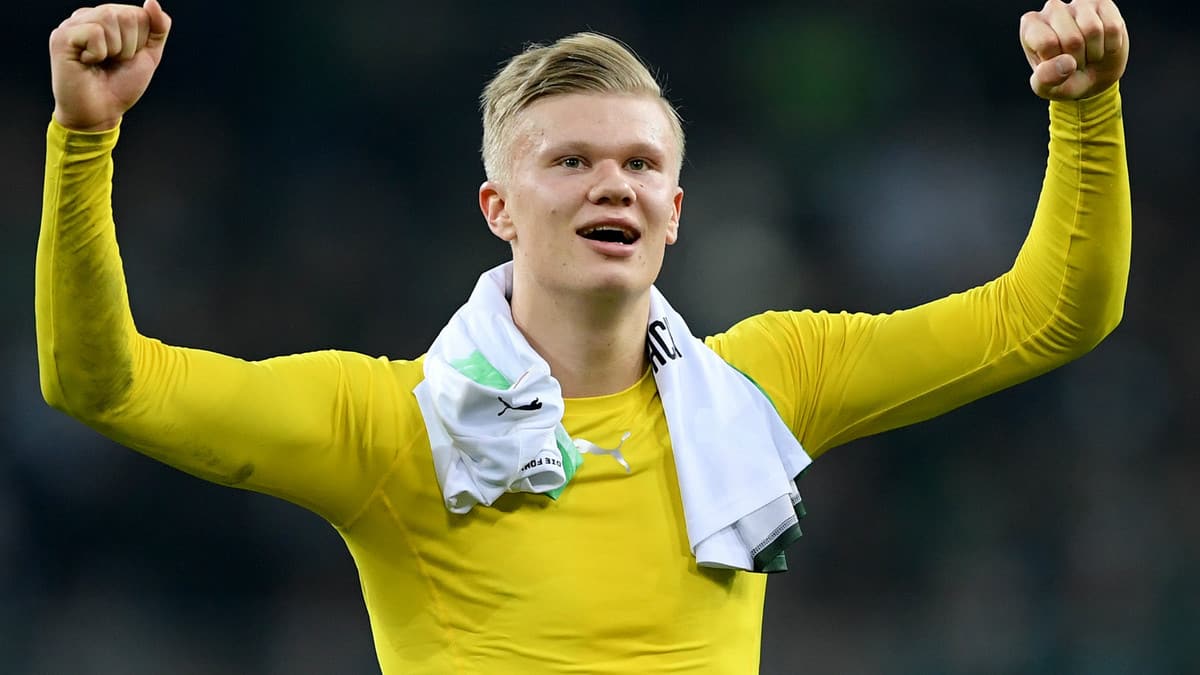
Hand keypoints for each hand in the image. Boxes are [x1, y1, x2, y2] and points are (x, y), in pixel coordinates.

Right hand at [49, 0, 171, 130]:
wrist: (101, 112)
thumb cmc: (121, 85)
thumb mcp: (148, 55)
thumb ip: (157, 28)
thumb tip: (151, 1)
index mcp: (107, 18)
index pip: (140, 14)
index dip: (141, 42)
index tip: (126, 58)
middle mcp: (88, 16)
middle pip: (126, 15)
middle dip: (129, 46)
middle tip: (113, 62)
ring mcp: (72, 24)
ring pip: (109, 18)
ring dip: (115, 49)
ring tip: (100, 62)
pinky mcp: (61, 36)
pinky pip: (95, 32)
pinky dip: (99, 53)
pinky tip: (86, 62)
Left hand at [1020, 0, 1127, 100]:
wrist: (1093, 77)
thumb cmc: (1063, 79)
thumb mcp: (1047, 88)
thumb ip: (1045, 80)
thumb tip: (1067, 64)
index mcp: (1030, 26)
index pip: (1047, 44)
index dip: (1057, 62)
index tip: (1056, 64)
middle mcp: (1052, 8)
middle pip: (1072, 39)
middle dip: (1078, 59)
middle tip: (1075, 62)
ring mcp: (1078, 3)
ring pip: (1093, 30)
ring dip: (1095, 52)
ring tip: (1088, 54)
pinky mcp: (1103, 2)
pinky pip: (1112, 27)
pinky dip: (1111, 45)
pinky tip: (1103, 45)